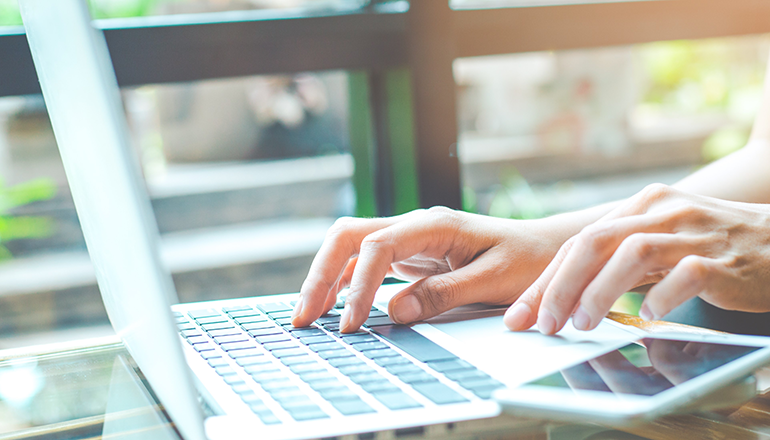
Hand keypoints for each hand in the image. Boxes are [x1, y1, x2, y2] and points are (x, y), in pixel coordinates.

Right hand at [292, 207, 563, 331]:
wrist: (547, 250)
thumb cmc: (528, 262)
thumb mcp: (492, 281)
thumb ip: (443, 294)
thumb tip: (394, 311)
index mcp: (434, 225)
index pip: (377, 246)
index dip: (359, 285)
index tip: (352, 323)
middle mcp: (415, 226)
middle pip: (349, 236)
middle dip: (320, 273)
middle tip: (304, 316)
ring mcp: (410, 238)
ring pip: (351, 248)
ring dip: (326, 278)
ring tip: (309, 316)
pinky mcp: (411, 254)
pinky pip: (366, 262)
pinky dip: (346, 283)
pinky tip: (336, 305)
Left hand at [505, 184, 769, 334]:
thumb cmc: (712, 245)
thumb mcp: (659, 241)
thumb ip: (618, 258)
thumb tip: (564, 292)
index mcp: (640, 205)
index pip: (579, 241)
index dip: (546, 280)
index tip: (522, 313)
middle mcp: (662, 211)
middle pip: (594, 242)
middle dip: (559, 286)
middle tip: (542, 324)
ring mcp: (693, 232)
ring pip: (632, 253)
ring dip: (598, 291)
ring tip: (581, 324)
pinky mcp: (723, 258)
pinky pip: (686, 274)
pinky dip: (662, 296)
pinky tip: (650, 316)